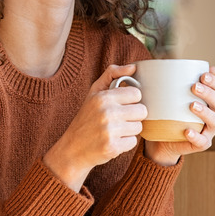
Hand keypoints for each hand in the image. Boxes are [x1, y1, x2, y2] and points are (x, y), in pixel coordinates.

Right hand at [43, 64, 146, 191]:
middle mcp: (106, 112)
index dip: (131, 100)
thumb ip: (112, 74)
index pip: (136, 94)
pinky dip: (125, 143)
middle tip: (120, 119)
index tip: (122, 105)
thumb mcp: (94, 92)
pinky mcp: (113, 147)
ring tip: (115, 130)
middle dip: (133, 116)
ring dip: (129, 130)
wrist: (72, 149)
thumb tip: (133, 67)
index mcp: (103, 97)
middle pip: (142, 111)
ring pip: (139, 127)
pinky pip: (133, 142)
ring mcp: (110, 131)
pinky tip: (113, 141)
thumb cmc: (86, 118)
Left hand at [144, 66, 214, 165]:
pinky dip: (196, 136)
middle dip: (208, 93)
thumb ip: (173, 81)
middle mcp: (213, 114)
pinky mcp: (201, 144)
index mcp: (210, 100)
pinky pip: (202, 141)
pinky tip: (187, 130)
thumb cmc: (170, 112)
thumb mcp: (170, 95)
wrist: (163, 139)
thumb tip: (170, 61)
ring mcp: (209, 130)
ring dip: (204, 112)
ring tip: (192, 105)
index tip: (203, 75)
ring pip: (214, 121)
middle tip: (194, 87)